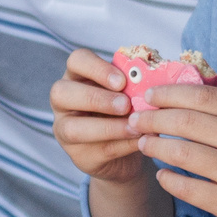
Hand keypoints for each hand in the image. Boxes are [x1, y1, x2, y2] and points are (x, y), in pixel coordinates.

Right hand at [50, 49, 146, 183]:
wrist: (129, 147)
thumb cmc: (128, 109)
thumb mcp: (130, 92)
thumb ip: (135, 84)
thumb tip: (155, 77)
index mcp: (77, 77)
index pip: (76, 61)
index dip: (96, 68)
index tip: (122, 81)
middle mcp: (64, 102)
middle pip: (61, 92)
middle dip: (96, 98)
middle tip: (126, 105)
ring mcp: (65, 130)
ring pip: (72, 128)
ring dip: (108, 127)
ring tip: (135, 127)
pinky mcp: (79, 156)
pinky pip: (97, 150)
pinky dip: (123, 145)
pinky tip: (141, 140)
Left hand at [130, 82, 216, 216]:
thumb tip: (179, 94)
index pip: (201, 96)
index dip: (167, 94)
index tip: (147, 95)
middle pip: (185, 123)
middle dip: (152, 119)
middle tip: (135, 120)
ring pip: (181, 154)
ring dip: (155, 147)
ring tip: (144, 144)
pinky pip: (186, 188)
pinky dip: (167, 179)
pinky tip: (161, 174)